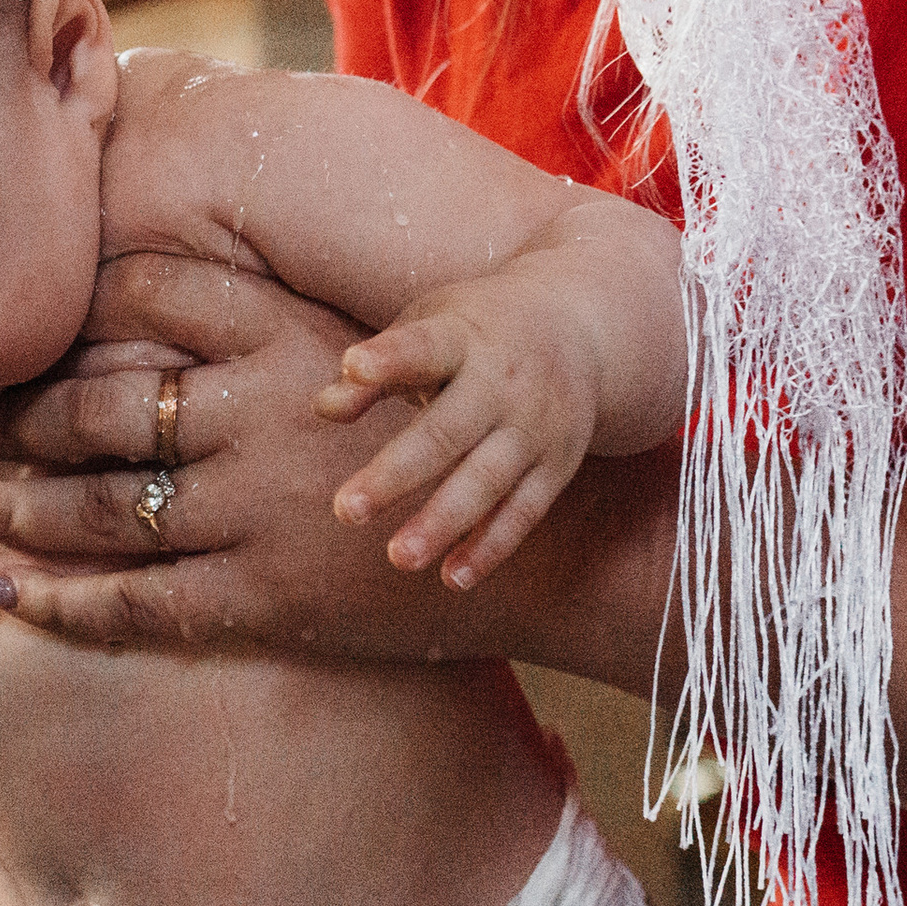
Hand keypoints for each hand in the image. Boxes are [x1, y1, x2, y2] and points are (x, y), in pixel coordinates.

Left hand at [0, 251, 667, 670]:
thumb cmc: (437, 435)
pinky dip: (56, 603)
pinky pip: (135, 605)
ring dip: (3, 514)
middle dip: (10, 424)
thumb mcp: (361, 345)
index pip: (148, 295)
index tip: (5, 326)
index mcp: (290, 335)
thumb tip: (156, 277)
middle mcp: (264, 415)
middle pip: (99, 410)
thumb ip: (267, 313)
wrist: (542, 547)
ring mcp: (260, 513)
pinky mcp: (266, 601)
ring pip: (97, 513)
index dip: (67, 310)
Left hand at [314, 269, 599, 589]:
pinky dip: (491, 547)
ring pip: (487, 481)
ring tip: (398, 557)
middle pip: (448, 432)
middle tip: (345, 511)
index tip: (351, 365)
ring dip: (443, 523)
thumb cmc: (475, 332)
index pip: (424, 347)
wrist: (583, 328)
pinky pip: (523, 512)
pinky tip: (453, 578)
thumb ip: (374, 370)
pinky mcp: (557, 465)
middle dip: (397, 473)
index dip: (389, 359)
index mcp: (464, 337)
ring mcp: (536, 427)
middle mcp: (505, 383)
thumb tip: (323, 409)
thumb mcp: (428, 327)